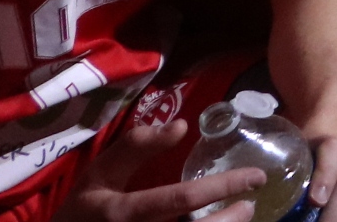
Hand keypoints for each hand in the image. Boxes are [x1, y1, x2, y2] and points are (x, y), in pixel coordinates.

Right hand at [53, 122, 263, 221]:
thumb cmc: (82, 211)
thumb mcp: (98, 174)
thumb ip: (134, 147)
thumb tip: (181, 125)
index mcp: (120, 213)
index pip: (179, 199)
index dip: (222, 187)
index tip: (255, 176)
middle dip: (229, 220)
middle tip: (250, 204)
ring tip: (240, 217)